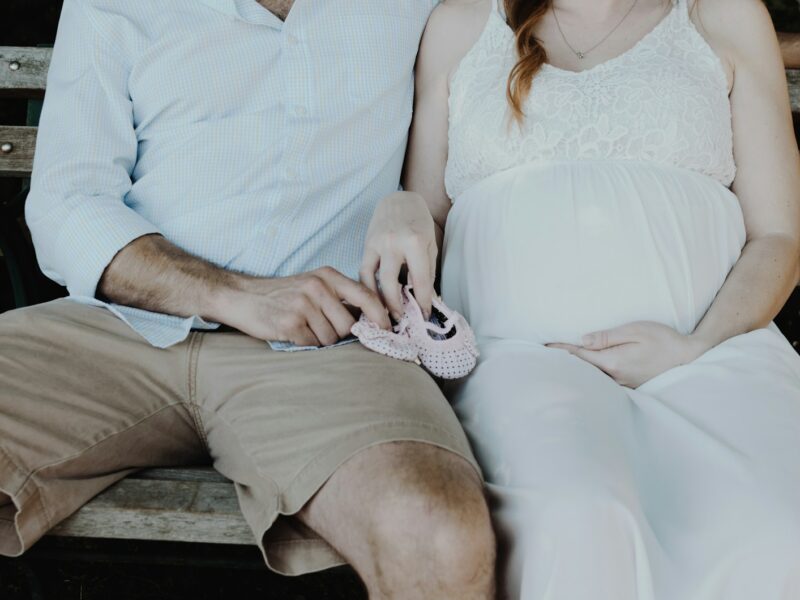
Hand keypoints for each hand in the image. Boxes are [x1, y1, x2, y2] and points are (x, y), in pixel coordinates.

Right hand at [214, 267, 390, 346]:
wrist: (241, 297)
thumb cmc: (282, 294)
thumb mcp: (313, 284)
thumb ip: (339, 296)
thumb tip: (372, 319)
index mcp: (327, 276)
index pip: (365, 296)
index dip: (380, 315)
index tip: (387, 329)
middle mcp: (317, 287)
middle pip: (348, 325)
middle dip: (340, 334)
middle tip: (320, 327)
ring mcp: (303, 305)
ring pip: (331, 338)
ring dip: (320, 339)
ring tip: (303, 326)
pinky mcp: (290, 323)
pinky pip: (312, 344)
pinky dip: (305, 343)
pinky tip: (292, 331)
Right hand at [360, 191, 437, 320]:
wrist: (399, 200)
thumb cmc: (419, 223)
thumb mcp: (430, 245)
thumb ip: (427, 272)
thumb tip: (427, 299)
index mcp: (415, 243)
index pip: (420, 280)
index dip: (424, 301)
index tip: (425, 316)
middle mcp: (394, 243)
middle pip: (392, 284)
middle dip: (397, 306)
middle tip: (401, 320)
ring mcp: (377, 244)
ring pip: (373, 279)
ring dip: (378, 300)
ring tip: (384, 314)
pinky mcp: (366, 245)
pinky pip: (363, 270)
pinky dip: (367, 286)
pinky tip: (373, 298)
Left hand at [546, 321, 712, 387]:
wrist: (690, 358)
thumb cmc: (664, 340)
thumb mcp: (636, 330)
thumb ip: (608, 337)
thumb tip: (583, 339)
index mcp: (613, 362)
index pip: (579, 356)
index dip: (560, 351)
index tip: (543, 348)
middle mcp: (615, 377)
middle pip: (582, 370)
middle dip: (562, 364)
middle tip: (542, 358)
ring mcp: (623, 384)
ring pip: (592, 378)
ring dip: (576, 371)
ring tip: (558, 366)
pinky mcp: (630, 386)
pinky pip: (604, 383)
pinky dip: (591, 377)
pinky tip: (585, 374)